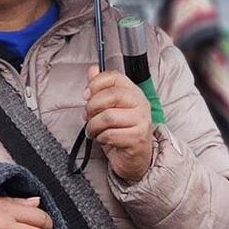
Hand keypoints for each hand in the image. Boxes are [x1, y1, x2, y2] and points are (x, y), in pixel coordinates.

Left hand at [84, 66, 154, 183]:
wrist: (135, 158)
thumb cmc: (121, 131)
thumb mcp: (109, 108)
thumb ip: (100, 88)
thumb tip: (92, 70)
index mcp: (133, 92)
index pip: (115, 77)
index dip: (96, 83)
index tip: (86, 94)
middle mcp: (140, 103)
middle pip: (111, 95)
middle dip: (92, 107)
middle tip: (88, 116)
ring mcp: (141, 121)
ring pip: (108, 117)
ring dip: (94, 126)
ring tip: (93, 131)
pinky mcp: (138, 138)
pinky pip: (110, 135)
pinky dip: (101, 138)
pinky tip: (103, 139)